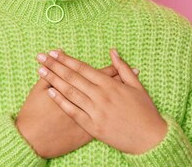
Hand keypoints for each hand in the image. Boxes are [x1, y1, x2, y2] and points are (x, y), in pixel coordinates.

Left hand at [36, 48, 166, 154]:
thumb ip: (122, 68)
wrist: (151, 139)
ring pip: (70, 92)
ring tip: (40, 70)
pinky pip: (73, 112)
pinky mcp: (93, 127)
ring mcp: (96, 112)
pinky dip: (61, 101)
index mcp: (111, 85)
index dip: (67, 59)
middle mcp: (101, 96)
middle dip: (55, 65)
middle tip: (41, 56)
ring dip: (53, 80)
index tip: (54, 52)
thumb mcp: (137, 86)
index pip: (83, 68)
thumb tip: (112, 51)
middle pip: (73, 77)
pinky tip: (49, 92)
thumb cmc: (145, 112)